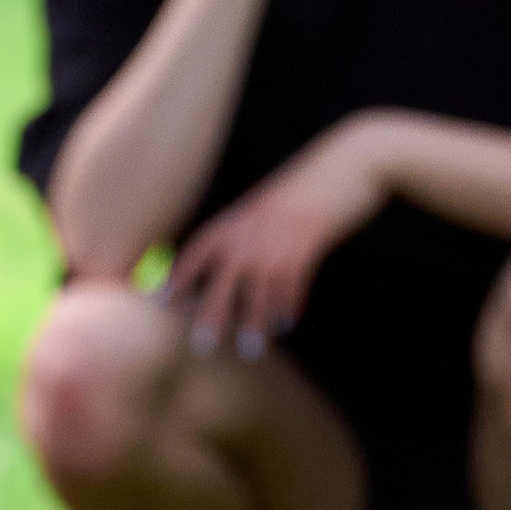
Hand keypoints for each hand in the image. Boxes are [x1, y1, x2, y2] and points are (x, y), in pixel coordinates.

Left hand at [165, 118, 397, 352]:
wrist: (350, 161)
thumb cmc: (311, 183)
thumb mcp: (272, 201)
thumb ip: (251, 227)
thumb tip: (236, 260)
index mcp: (240, 215)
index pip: (199, 249)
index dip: (179, 276)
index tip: (160, 301)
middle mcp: (254, 226)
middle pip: (224, 276)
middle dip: (212, 312)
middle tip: (202, 345)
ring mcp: (282, 233)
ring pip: (260, 287)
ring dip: (255, 320)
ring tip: (252, 348)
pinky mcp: (311, 239)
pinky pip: (294, 281)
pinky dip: (290, 304)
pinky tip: (290, 321)